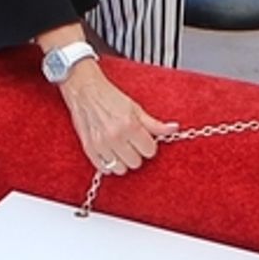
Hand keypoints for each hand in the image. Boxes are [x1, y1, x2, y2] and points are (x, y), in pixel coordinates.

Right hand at [58, 60, 176, 175]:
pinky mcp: (89, 149)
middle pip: (136, 162)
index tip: (144, 140)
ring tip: (121, 149)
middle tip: (132, 143)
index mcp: (130, 125)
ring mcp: (101, 145)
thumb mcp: (136, 108)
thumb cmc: (110, 97)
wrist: (85, 90)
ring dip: (123, 161)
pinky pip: (104, 169)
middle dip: (137, 153)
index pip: (150, 151)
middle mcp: (115, 137)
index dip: (149, 145)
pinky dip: (109, 164)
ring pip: (121, 169)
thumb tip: (174, 128)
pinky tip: (111, 154)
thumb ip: (155, 123)